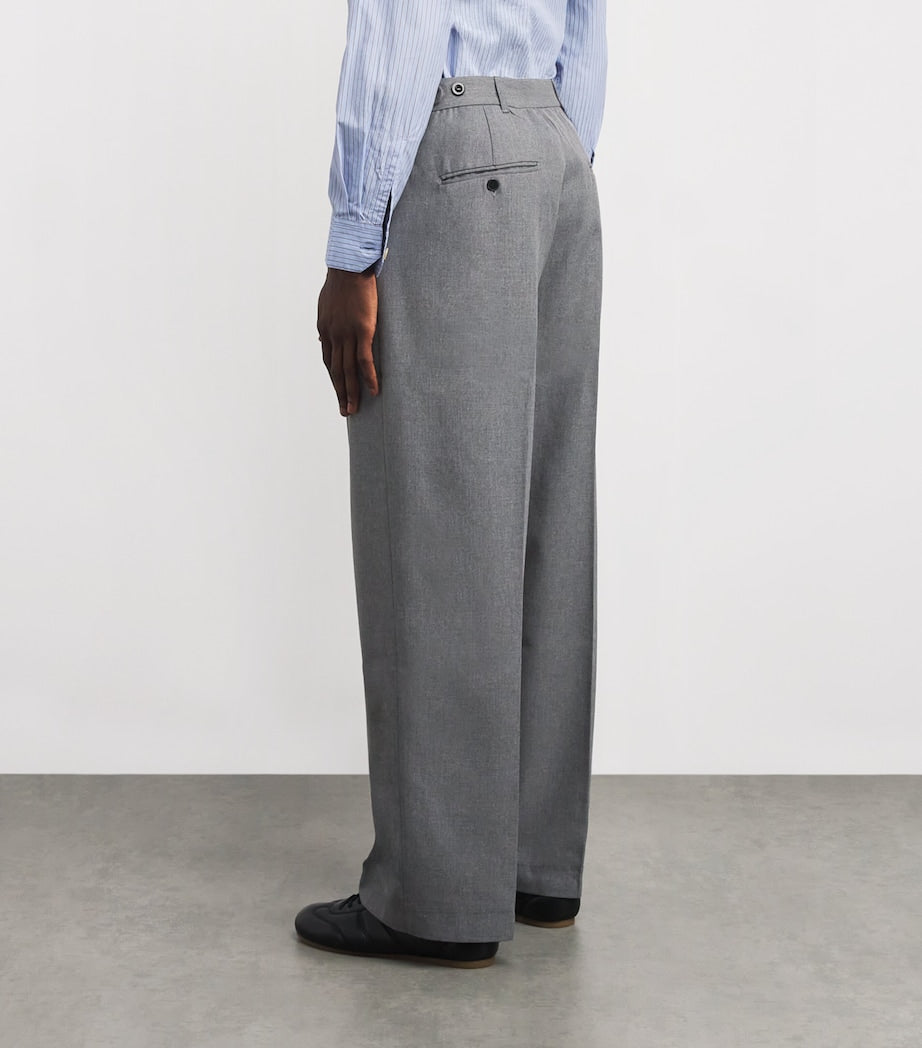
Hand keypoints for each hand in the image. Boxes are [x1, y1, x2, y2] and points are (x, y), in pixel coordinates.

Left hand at [317, 265, 379, 415]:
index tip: (339, 391)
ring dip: (350, 393)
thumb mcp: (326, 303)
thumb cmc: (342, 279)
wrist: (349, 266)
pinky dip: (368, 378)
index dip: (334, 378)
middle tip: (344, 412)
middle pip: (336, 371)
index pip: (329, 360)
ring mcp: (347, 334)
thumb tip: (321, 336)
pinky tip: (373, 391)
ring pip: (348, 370)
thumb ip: (325, 322)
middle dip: (340, 393)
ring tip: (354, 410)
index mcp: (325, 329)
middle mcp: (333, 336)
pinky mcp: (362, 331)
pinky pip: (364, 360)